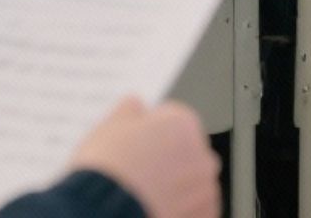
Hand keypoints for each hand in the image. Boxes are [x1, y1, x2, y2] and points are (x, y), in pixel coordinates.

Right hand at [69, 98, 220, 217]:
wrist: (105, 214)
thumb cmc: (108, 171)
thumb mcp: (109, 127)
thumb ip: (128, 110)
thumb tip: (135, 105)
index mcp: (183, 124)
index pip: (171, 121)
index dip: (149, 135)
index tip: (134, 148)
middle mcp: (202, 155)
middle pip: (184, 153)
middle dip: (166, 162)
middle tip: (136, 176)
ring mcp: (206, 191)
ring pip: (191, 185)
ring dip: (174, 189)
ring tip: (142, 197)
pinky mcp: (204, 217)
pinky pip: (193, 211)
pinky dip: (178, 212)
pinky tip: (153, 211)